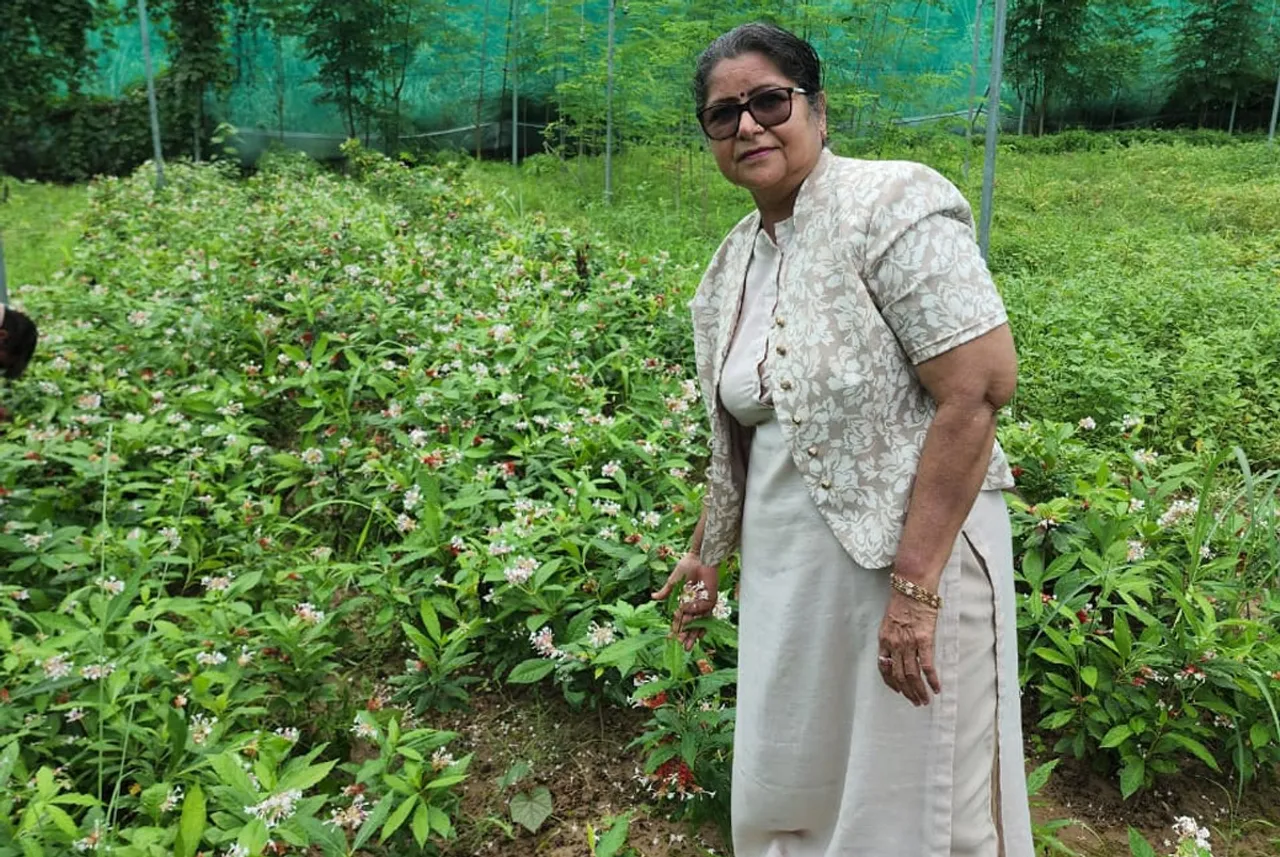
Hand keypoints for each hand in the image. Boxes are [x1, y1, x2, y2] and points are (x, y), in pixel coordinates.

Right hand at [652, 552, 718, 651]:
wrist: (698, 558)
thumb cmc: (686, 567)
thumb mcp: (673, 583)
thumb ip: (665, 592)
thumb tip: (653, 598)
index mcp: (684, 603)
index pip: (680, 620)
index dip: (677, 630)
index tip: (672, 639)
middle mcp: (694, 605)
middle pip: (691, 624)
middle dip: (688, 636)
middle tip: (684, 647)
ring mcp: (703, 603)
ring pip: (699, 621)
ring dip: (695, 632)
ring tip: (689, 642)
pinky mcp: (711, 599)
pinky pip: (706, 611)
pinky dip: (697, 615)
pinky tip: (690, 619)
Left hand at [877, 590, 941, 706]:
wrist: (912, 586)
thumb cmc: (903, 599)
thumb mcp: (890, 619)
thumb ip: (892, 636)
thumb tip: (897, 651)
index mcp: (884, 639)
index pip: (884, 668)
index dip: (891, 682)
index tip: (899, 691)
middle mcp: (894, 644)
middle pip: (899, 676)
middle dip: (907, 692)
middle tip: (915, 701)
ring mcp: (909, 643)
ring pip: (912, 675)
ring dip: (919, 691)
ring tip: (925, 700)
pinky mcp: (924, 640)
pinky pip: (927, 666)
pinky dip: (932, 680)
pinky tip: (936, 688)